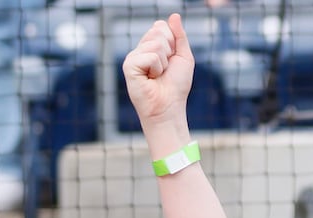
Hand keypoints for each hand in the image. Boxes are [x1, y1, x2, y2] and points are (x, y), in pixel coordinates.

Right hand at [122, 13, 194, 128]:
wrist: (169, 107)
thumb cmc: (176, 86)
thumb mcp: (184, 57)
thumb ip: (180, 36)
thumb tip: (174, 15)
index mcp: (151, 45)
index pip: (161, 26)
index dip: (172, 43)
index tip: (171, 61)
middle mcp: (140, 49)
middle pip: (158, 31)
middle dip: (169, 51)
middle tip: (165, 70)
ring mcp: (133, 56)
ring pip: (155, 44)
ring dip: (163, 63)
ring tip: (158, 76)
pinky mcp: (129, 65)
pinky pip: (150, 55)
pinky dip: (156, 68)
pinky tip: (151, 79)